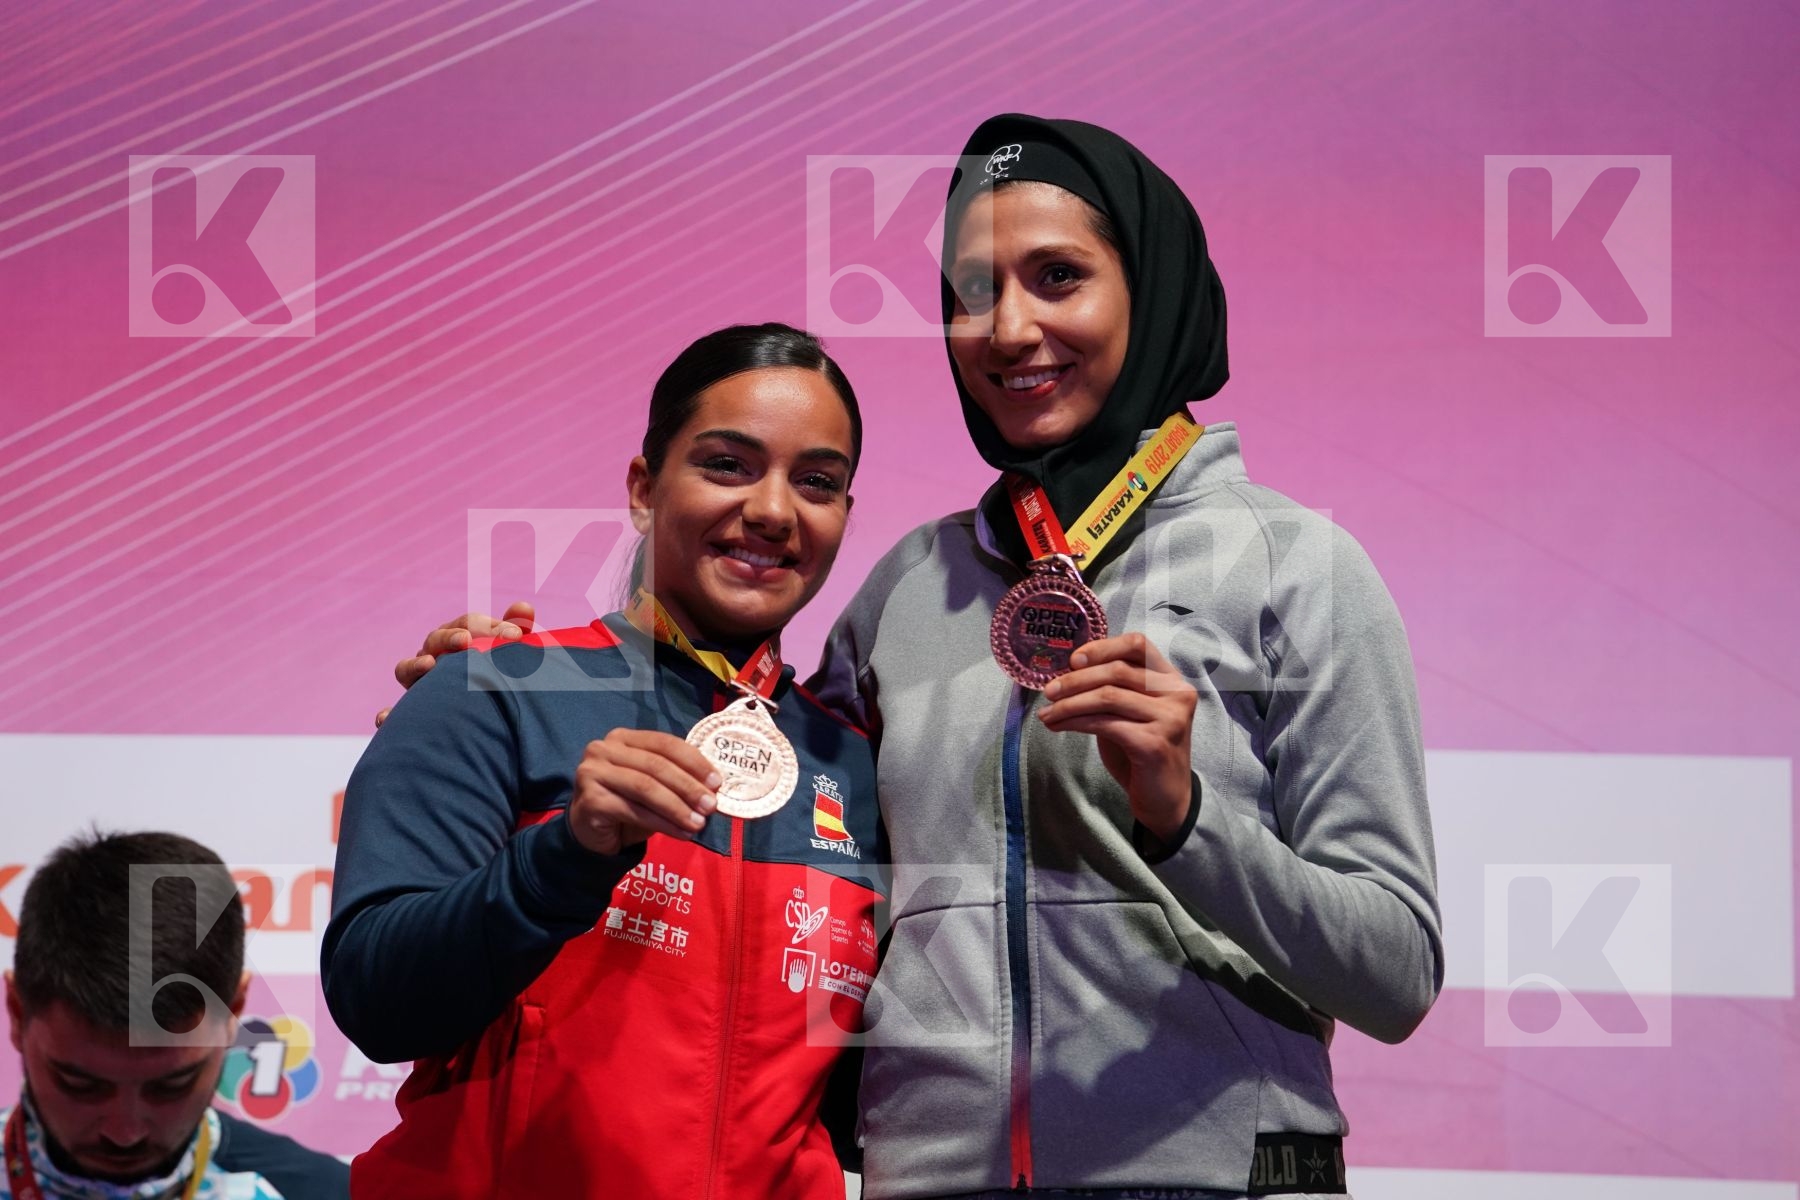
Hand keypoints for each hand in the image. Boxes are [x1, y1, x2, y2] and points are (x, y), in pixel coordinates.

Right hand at [374, 601, 535, 726]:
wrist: (485, 714)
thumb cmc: (497, 674)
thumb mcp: (507, 653)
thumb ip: (515, 630)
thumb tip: (524, 608)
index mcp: (459, 637)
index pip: (469, 624)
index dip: (490, 626)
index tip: (514, 636)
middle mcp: (435, 654)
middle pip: (437, 639)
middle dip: (451, 637)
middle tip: (467, 641)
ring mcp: (420, 679)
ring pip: (407, 668)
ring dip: (415, 666)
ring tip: (429, 665)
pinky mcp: (412, 705)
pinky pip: (395, 708)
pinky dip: (390, 710)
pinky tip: (388, 717)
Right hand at [568, 729, 722, 855]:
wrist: (590, 833)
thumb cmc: (626, 804)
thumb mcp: (653, 786)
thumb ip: (676, 779)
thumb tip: (713, 786)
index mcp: (622, 738)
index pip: (664, 743)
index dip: (694, 761)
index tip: (717, 781)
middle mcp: (603, 749)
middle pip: (656, 765)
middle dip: (688, 787)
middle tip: (712, 806)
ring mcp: (593, 773)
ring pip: (646, 788)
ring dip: (677, 807)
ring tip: (699, 823)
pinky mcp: (590, 799)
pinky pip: (634, 811)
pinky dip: (663, 823)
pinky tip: (681, 833)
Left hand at [1038, 632, 1197, 841]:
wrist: (1165, 799)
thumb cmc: (1142, 752)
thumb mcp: (1131, 712)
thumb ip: (1113, 689)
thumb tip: (1068, 672)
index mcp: (1172, 679)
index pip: (1138, 645)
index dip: (1103, 647)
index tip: (1073, 660)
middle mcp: (1176, 694)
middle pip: (1117, 671)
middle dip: (1076, 680)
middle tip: (1049, 691)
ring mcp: (1169, 719)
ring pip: (1107, 696)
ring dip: (1069, 703)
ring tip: (1048, 713)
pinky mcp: (1154, 743)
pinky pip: (1105, 724)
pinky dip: (1075, 722)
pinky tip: (1058, 726)